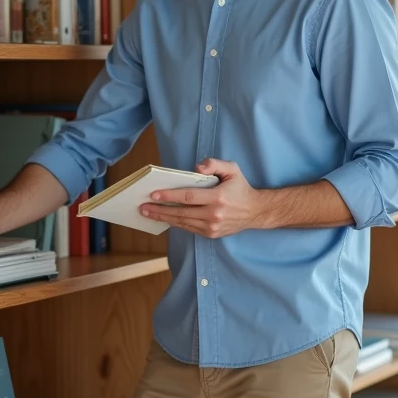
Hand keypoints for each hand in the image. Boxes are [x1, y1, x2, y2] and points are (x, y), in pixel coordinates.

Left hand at [140, 158, 262, 237]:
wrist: (254, 211)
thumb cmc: (240, 188)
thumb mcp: (232, 169)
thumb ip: (214, 164)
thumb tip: (196, 167)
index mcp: (218, 197)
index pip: (188, 196)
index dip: (170, 196)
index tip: (153, 194)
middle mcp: (214, 214)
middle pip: (181, 212)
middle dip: (160, 209)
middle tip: (142, 207)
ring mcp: (212, 227)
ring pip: (182, 222)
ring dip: (163, 218)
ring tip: (147, 213)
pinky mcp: (211, 234)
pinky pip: (188, 228)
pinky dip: (174, 223)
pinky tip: (163, 218)